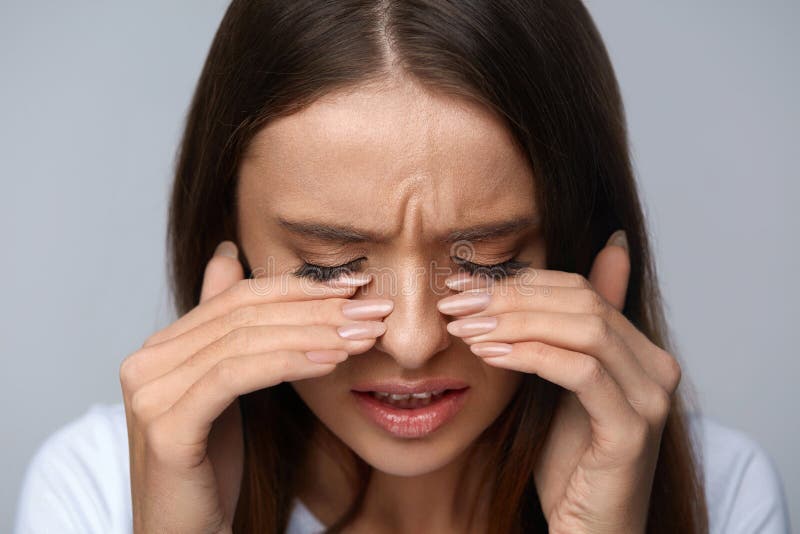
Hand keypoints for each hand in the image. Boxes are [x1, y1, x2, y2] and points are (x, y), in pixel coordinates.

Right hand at [119, 241, 390, 532]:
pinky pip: (236, 378)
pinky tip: (332, 361)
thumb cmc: (211, 468)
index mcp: (161, 348)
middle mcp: (146, 362)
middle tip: (373, 308)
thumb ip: (222, 326)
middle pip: (245, 316)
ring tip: (364, 334)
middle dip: (316, 309)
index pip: (238, 298)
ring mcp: (150, 394)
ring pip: (245, 342)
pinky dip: (289, 362)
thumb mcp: (223, 388)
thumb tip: (227, 252)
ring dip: (315, 333)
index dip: (298, 287)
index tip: (356, 285)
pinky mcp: (165, 428)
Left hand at [438, 231, 681, 533]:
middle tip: (454, 302)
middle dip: (509, 296)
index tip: (461, 284)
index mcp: (640, 350)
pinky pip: (580, 372)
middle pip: (581, 301)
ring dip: (514, 322)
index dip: (518, 279)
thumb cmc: (567, 464)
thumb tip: (538, 289)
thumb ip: (554, 338)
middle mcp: (656, 367)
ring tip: (465, 329)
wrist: (587, 529)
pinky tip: (489, 355)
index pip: (579, 288)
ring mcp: (650, 398)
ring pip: (584, 329)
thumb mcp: (555, 388)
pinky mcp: (632, 430)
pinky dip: (530, 355)